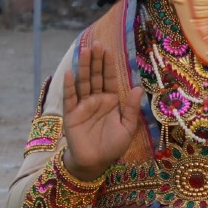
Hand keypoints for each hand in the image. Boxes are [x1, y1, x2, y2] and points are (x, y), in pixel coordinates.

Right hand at [61, 43, 145, 178]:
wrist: (96, 163)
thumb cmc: (113, 146)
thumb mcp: (127, 127)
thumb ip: (131, 108)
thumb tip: (137, 88)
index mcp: (111, 101)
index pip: (109, 79)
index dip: (108, 65)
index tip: (108, 49)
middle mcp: (96, 99)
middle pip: (96, 76)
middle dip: (96, 61)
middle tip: (97, 44)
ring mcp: (83, 105)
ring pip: (83, 82)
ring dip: (84, 67)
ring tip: (85, 51)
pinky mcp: (71, 114)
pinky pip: (70, 98)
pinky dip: (69, 86)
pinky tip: (70, 73)